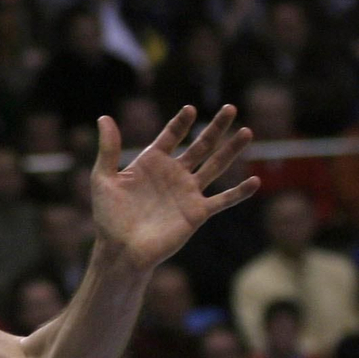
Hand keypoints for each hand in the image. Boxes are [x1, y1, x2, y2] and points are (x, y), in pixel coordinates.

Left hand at [89, 105, 259, 268]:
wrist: (121, 249)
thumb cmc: (109, 216)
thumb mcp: (104, 178)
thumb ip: (108, 149)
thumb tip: (103, 117)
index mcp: (151, 163)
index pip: (171, 136)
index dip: (180, 123)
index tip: (190, 109)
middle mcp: (173, 174)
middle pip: (200, 145)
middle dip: (215, 128)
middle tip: (231, 108)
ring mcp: (188, 192)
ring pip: (216, 166)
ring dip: (231, 150)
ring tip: (247, 131)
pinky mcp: (197, 213)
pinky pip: (223, 200)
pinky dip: (239, 192)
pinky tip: (255, 180)